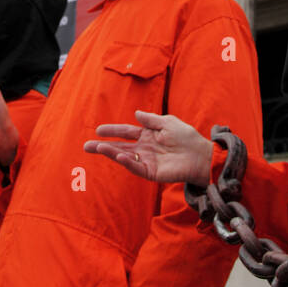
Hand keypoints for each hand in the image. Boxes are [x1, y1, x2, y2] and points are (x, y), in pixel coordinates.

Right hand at [84, 110, 212, 185]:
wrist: (200, 155)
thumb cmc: (187, 137)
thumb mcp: (168, 122)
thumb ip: (151, 120)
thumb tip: (136, 114)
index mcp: (148, 135)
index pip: (126, 132)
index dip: (113, 131)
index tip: (98, 130)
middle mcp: (144, 148)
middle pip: (120, 146)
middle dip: (103, 146)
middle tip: (87, 146)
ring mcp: (147, 161)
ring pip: (124, 157)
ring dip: (110, 153)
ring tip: (97, 148)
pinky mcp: (152, 172)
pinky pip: (136, 167)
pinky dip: (126, 162)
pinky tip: (117, 156)